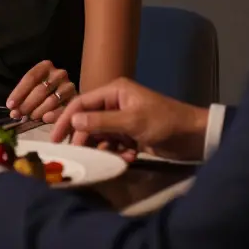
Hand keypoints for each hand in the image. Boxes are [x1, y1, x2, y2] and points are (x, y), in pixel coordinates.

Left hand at [5, 60, 76, 119]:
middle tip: (18, 115)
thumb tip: (14, 113)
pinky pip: (63, 109)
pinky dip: (53, 115)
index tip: (10, 105)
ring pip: (51, 100)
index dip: (18, 92)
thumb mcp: (31, 89)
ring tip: (30, 117)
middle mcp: (59, 73)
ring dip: (38, 111)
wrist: (64, 97)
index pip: (30, 77)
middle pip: (40, 89)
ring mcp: (69, 86)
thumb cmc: (42, 92)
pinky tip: (45, 119)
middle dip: (26, 104)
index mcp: (46, 66)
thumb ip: (22, 98)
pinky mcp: (76, 100)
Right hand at [47, 77, 208, 161]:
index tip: (55, 138)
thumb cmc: (164, 122)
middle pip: (88, 120)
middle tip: (82, 155)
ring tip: (116, 157)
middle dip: (86, 138)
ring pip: (100, 135)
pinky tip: (130, 158)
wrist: (194, 137)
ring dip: (105, 148)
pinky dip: (118, 153)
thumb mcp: (132, 121)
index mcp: (114, 91)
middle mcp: (115, 103)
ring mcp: (122, 120)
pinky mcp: (130, 135)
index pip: (81, 102)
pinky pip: (113, 144)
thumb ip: (101, 121)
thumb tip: (74, 121)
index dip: (66, 119)